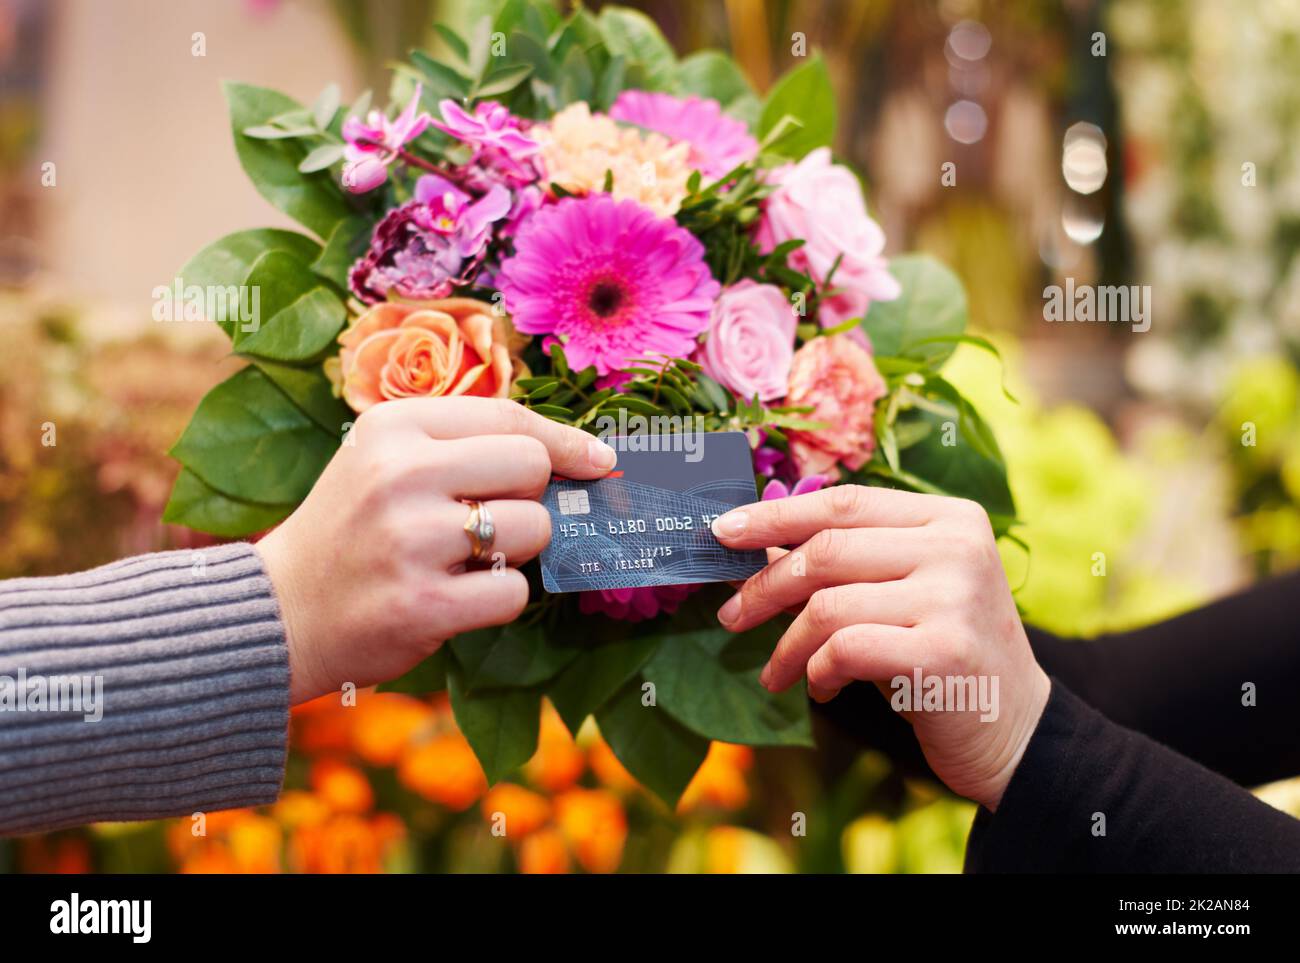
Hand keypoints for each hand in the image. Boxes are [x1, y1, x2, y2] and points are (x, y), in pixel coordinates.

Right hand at [257, 397, 615, 704]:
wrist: (279, 612)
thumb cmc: (352, 530)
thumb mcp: (385, 461)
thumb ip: (464, 445)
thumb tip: (578, 453)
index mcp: (393, 428)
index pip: (510, 417)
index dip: (566, 440)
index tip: (599, 460)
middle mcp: (400, 475)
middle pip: (532, 467)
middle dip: (530, 499)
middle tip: (490, 521)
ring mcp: (410, 541)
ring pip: (533, 529)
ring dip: (515, 550)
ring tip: (463, 560)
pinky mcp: (423, 604)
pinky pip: (513, 591)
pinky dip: (497, 598)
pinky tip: (455, 597)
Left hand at [710, 486, 1048, 810]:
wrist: (1014, 729)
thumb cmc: (939, 652)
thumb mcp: (902, 592)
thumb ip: (845, 563)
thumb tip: (752, 547)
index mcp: (950, 518)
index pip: (844, 503)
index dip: (776, 515)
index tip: (722, 532)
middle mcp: (958, 547)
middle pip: (827, 550)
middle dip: (764, 586)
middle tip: (730, 616)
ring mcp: (955, 598)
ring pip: (827, 605)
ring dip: (787, 645)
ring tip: (777, 673)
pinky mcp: (944, 653)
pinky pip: (844, 650)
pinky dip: (817, 672)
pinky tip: (821, 689)